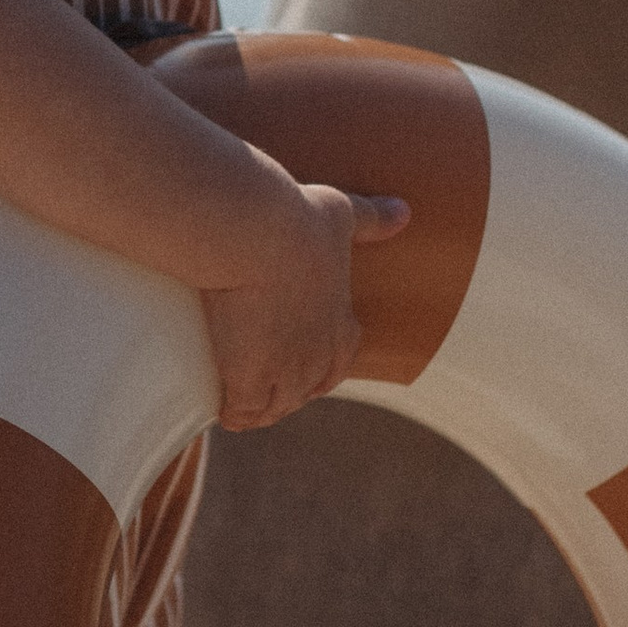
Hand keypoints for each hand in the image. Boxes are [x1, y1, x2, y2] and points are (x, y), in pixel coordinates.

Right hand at [202, 184, 406, 433]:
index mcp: (340, 322)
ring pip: (274, 407)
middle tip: (263, 392)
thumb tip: (404, 212)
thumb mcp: (341, 213)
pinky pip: (243, 410)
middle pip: (304, 391)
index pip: (339, 363)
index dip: (322, 371)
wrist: (256, 236)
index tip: (304, 371)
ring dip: (260, 410)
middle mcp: (317, 355)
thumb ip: (371, 218)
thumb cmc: (297, 220)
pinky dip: (234, 414)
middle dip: (287, 395)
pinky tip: (222, 412)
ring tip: (240, 409)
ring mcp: (283, 370)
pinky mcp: (248, 376)